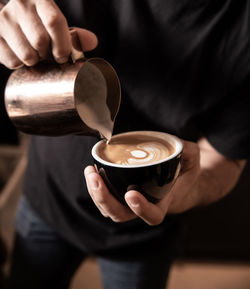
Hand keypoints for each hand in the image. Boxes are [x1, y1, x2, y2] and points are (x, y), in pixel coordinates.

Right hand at [0, 0, 97, 68]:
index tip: (63, 56)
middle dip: (48, 55)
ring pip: (27, 56)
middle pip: (40, 42)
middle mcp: (20, 6)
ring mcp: (4, 20)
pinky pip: (13, 62)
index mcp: (40, 0)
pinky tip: (21, 55)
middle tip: (47, 55)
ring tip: (35, 55)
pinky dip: (21, 65)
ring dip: (35, 62)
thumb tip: (93, 42)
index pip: (54, 21)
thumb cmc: (40, 24)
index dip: (62, 45)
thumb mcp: (57, 24)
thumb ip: (74, 35)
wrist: (12, 19)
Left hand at [84, 140, 200, 225]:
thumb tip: (178, 145)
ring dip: (95, 193)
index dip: (141, 209)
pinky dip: (95, 188)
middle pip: (120, 214)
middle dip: (105, 199)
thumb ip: (189, 152)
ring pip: (109, 209)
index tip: (131, 194)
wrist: (178, 181)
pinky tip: (92, 171)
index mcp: (163, 202)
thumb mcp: (192, 159)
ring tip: (90, 171)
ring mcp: (130, 203)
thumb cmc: (185, 172)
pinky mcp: (121, 195)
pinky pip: (105, 199)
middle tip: (96, 177)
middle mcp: (144, 206)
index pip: (152, 216)